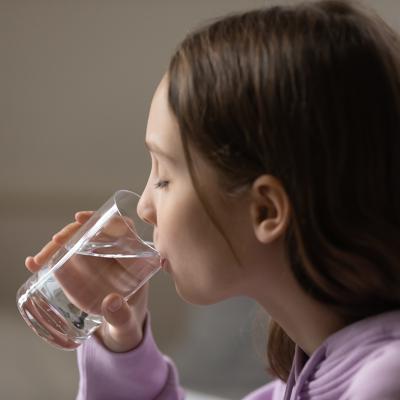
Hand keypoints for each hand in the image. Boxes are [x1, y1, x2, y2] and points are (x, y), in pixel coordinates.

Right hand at [25, 211, 148, 352]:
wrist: (118, 333)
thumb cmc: (128, 323)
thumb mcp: (126, 323)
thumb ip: (121, 316)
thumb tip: (111, 302)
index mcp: (134, 261)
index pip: (124, 229)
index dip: (104, 219)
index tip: (81, 218)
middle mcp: (116, 256)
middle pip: (95, 233)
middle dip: (72, 232)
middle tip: (55, 241)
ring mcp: (98, 261)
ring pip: (77, 243)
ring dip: (56, 247)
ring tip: (38, 261)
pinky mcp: (83, 269)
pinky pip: (67, 258)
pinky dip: (50, 258)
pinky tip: (33, 264)